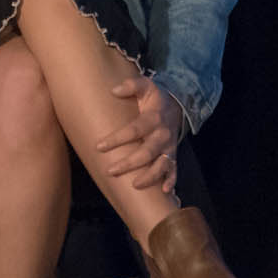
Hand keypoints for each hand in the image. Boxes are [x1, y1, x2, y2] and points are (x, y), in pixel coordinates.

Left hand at [96, 75, 183, 194]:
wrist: (177, 104)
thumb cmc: (154, 97)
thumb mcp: (145, 86)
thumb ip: (131, 85)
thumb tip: (114, 90)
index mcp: (154, 118)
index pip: (134, 130)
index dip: (117, 139)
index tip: (99, 146)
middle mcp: (163, 134)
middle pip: (147, 152)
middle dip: (129, 163)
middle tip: (110, 171)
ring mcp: (169, 146)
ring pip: (162, 165)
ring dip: (150, 177)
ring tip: (134, 185)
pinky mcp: (173, 154)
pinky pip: (174, 169)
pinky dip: (171, 181)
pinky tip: (164, 191)